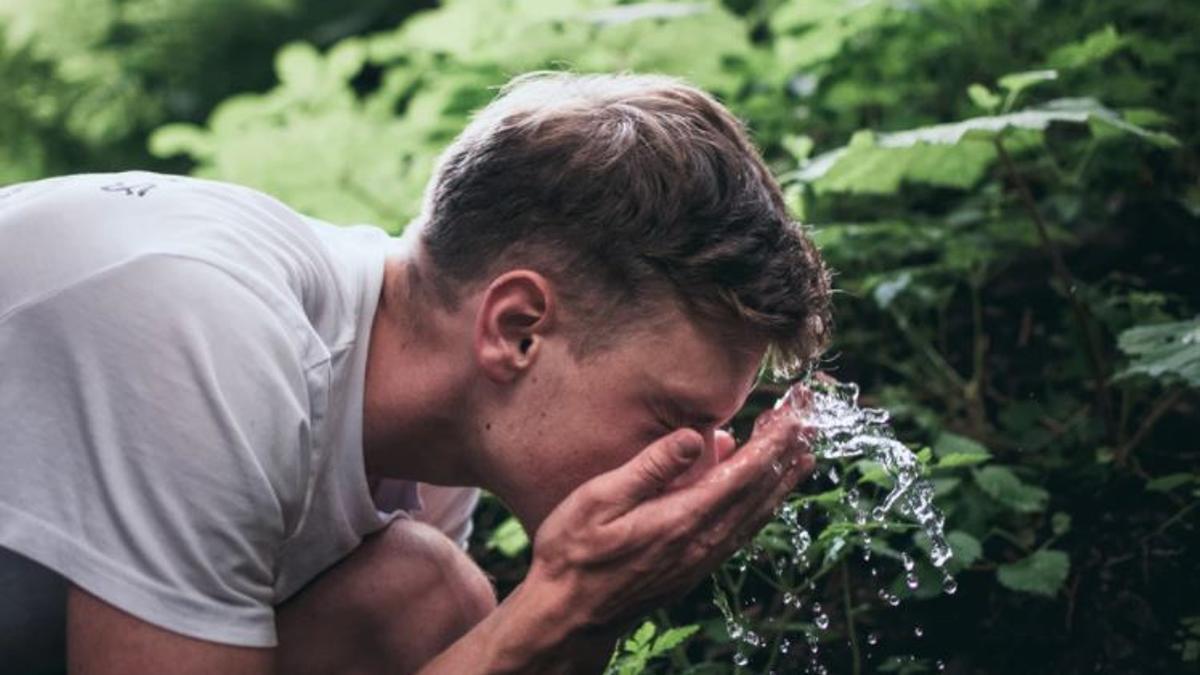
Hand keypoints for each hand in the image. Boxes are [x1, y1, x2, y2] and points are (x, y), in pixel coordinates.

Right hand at [525, 404, 816, 631]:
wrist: (566, 615)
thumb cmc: (574, 553)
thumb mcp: (600, 499)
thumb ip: (651, 467)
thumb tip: (697, 437)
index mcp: (683, 518)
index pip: (744, 473)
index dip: (773, 442)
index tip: (795, 416)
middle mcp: (702, 541)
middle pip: (759, 492)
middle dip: (786, 454)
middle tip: (808, 422)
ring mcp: (700, 558)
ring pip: (755, 514)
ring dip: (781, 481)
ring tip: (802, 454)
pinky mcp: (693, 568)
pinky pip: (740, 531)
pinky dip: (760, 506)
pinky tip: (763, 495)